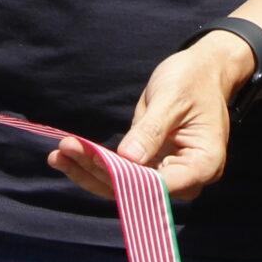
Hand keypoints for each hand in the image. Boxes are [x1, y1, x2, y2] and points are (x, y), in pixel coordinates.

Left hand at [49, 30, 247, 201]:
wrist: (204, 70)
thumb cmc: (193, 79)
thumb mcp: (172, 98)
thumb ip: (152, 130)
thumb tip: (127, 159)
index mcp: (204, 164)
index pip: (161, 185)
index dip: (126, 178)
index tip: (94, 160)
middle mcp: (187, 179)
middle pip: (138, 190)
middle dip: (98, 172)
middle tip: (64, 149)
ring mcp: (168, 174)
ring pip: (124, 186)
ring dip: (89, 170)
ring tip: (58, 153)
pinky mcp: (151, 166)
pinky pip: (122, 172)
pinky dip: (95, 163)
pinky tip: (66, 153)